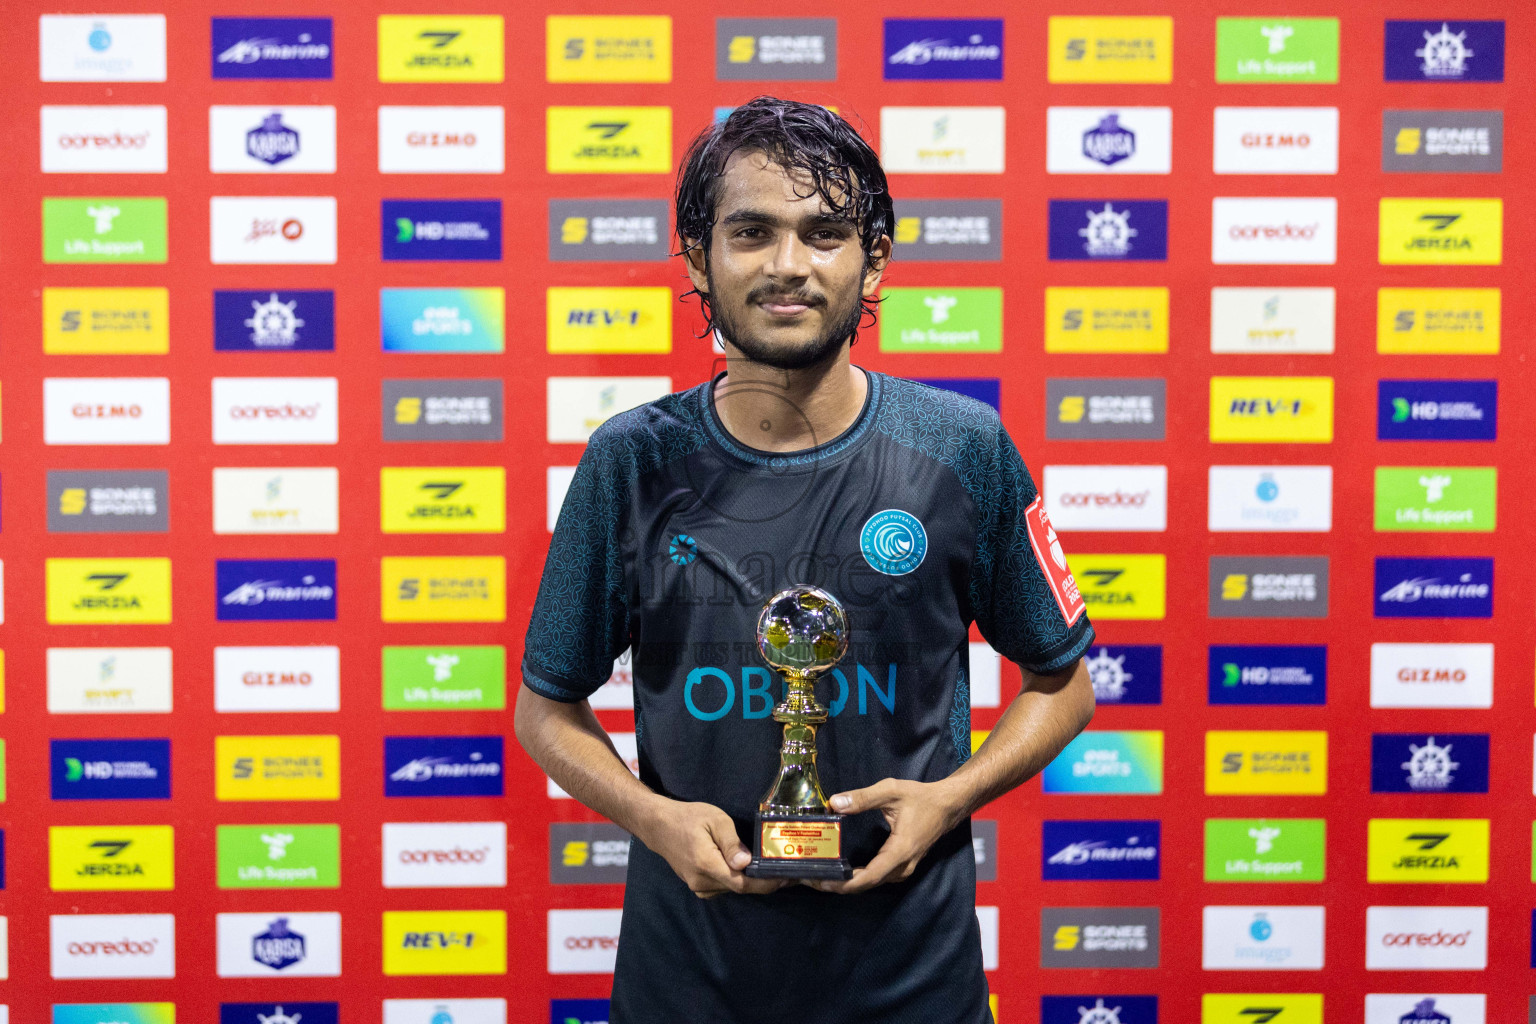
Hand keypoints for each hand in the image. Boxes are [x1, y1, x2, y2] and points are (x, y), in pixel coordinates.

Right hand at [638, 798, 786, 898]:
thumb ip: (731, 842)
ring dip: (751, 882)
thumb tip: (746, 863)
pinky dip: (737, 880)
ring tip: (772, 869)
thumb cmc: (688, 817)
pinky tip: (748, 870)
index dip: (766, 884)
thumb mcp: (714, 820)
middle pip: (740, 888)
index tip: (786, 878)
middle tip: (787, 871)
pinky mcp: (697, 885)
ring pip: (732, 889)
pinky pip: (722, 887)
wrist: (658, 825)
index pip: (742, 884)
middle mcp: (701, 882)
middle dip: (764, 882)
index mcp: (707, 865)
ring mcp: (697, 886)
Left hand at [810, 778, 960, 893]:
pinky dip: (859, 877)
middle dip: (839, 885)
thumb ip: (863, 797)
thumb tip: (835, 803)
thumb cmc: (921, 798)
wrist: (947, 806)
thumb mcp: (891, 791)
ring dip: (848, 883)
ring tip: (823, 875)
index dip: (845, 884)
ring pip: (873, 883)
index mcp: (900, 851)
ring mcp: (904, 869)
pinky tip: (844, 870)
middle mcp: (902, 866)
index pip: (870, 877)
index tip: (824, 882)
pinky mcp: (902, 866)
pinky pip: (878, 877)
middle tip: (812, 878)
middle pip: (868, 884)